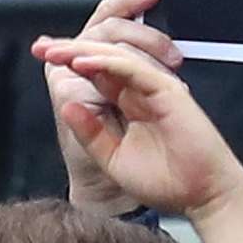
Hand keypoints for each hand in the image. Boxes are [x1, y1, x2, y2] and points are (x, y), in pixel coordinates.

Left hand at [30, 37, 242, 221]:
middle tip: (42, 46)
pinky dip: (108, 62)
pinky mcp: (168, 91)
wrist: (201, 195)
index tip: (41, 55)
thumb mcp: (113, 159)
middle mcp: (140, 93)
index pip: (96, 74)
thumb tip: (68, 105)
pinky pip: (135, 69)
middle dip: (70, 49)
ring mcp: (155, 89)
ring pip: (117, 57)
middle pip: (103, 58)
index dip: (69, 62)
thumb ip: (90, 133)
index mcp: (127, 106)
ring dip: (84, 51)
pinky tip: (83, 62)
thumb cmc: (167, 182)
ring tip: (56, 52)